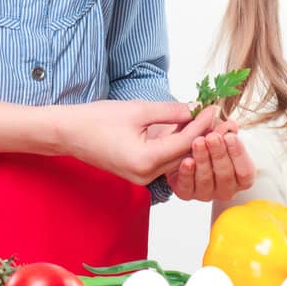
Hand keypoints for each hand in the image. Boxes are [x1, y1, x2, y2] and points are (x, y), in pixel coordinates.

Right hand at [55, 100, 219, 184]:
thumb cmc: (97, 120)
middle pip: (184, 155)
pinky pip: (165, 160)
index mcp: (145, 161)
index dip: (202, 124)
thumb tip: (195, 110)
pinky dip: (176, 146)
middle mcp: (145, 175)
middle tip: (217, 116)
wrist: (69, 133)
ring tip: (206, 121)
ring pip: (176, 160)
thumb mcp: (138, 110)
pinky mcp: (138, 173)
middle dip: (202, 135)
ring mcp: (142, 177)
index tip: (214, 107)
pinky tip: (186, 130)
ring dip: (191, 141)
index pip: (185, 143)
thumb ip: (170, 112)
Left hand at [165, 117, 255, 201]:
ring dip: (203, 160)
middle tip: (212, 137)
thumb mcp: (218, 134)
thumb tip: (231, 125)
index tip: (230, 136)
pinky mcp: (187, 194)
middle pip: (225, 175)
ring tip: (198, 142)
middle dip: (219, 154)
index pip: (245, 171)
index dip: (238, 154)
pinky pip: (187, 186)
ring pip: (206, 180)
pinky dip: (187, 173)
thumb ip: (225, 131)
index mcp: (240, 177)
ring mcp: (206, 193)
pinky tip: (186, 161)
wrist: (184, 152)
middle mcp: (226, 189)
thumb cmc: (208, 144)